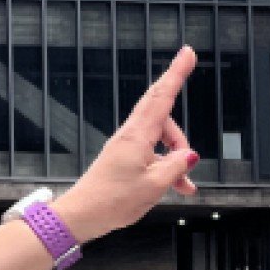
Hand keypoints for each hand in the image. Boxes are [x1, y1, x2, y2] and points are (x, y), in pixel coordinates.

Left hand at [50, 47, 200, 241]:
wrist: (80, 216)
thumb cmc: (112, 201)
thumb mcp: (154, 186)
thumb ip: (175, 167)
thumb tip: (188, 156)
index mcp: (137, 137)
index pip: (161, 97)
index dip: (176, 74)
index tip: (186, 53)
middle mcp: (130, 137)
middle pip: (161, 113)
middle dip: (178, 115)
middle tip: (189, 108)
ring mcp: (125, 148)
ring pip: (160, 141)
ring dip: (176, 158)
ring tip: (185, 185)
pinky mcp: (122, 161)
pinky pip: (152, 156)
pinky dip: (165, 168)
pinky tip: (177, 187)